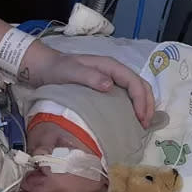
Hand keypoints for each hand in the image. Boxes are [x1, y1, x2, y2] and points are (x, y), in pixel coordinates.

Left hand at [24, 46, 154, 127]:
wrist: (44, 68)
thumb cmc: (57, 69)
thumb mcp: (70, 71)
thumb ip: (89, 76)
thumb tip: (109, 85)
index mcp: (110, 66)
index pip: (134, 82)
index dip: (141, 100)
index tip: (141, 118)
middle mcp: (114, 72)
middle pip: (140, 86)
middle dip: (147, 104)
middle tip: (145, 125)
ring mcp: (111, 80)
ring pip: (135, 91)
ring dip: (143, 106)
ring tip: (142, 124)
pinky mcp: (105, 88)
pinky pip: (125, 96)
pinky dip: (133, 107)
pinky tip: (131, 120)